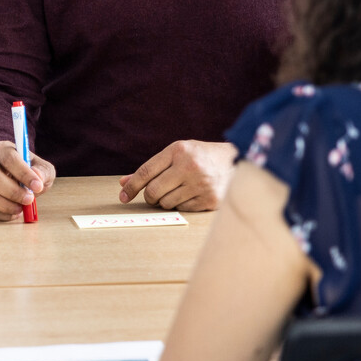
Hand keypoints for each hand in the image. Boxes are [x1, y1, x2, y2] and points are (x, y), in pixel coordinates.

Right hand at [0, 141, 55, 220]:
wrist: (10, 178)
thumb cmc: (26, 171)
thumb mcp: (40, 167)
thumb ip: (42, 171)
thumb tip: (37, 177)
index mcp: (2, 150)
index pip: (9, 158)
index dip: (23, 173)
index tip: (37, 186)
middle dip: (12, 192)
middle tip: (29, 200)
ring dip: (5, 205)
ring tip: (21, 209)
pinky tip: (12, 214)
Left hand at [119, 140, 236, 210]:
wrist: (236, 161)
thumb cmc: (200, 157)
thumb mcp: (177, 154)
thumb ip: (151, 168)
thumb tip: (123, 183)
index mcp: (178, 150)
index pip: (146, 172)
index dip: (131, 186)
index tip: (123, 196)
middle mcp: (189, 166)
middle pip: (153, 192)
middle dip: (149, 196)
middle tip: (154, 194)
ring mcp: (201, 184)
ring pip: (166, 203)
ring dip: (166, 200)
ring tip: (179, 190)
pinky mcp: (210, 199)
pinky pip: (182, 209)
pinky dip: (182, 205)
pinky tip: (192, 194)